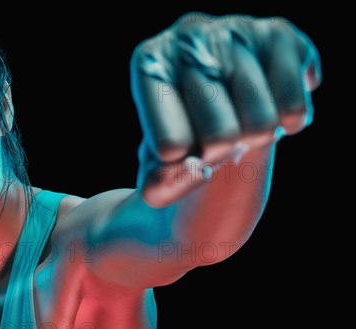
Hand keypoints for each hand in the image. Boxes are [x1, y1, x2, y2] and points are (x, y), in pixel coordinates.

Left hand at [131, 13, 320, 206]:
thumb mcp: (158, 166)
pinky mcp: (279, 34)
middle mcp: (188, 36)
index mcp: (148, 64)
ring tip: (242, 119)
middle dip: (222, 155)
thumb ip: (160, 185)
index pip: (171, 145)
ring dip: (255, 138)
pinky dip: (289, 122)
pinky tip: (271, 104)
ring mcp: (235, 28)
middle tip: (217, 138)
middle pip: (220, 138)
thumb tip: (195, 170)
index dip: (184, 167)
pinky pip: (295, 108)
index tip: (182, 154)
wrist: (222, 101)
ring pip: (261, 125)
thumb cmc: (183, 133)